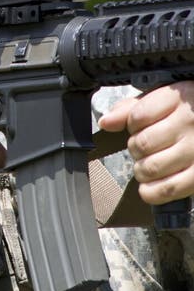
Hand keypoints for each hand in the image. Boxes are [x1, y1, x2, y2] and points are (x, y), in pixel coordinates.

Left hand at [99, 82, 193, 204]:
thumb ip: (129, 109)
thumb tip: (105, 122)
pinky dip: (152, 192)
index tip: (138, 127)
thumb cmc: (181, 114)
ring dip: (141, 170)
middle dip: (135, 148)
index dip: (131, 125)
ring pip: (151, 167)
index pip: (138, 116)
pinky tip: (150, 186)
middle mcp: (189, 123)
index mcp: (177, 98)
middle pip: (142, 144)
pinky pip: (169, 189)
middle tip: (144, 148)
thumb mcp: (157, 101)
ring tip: (148, 164)